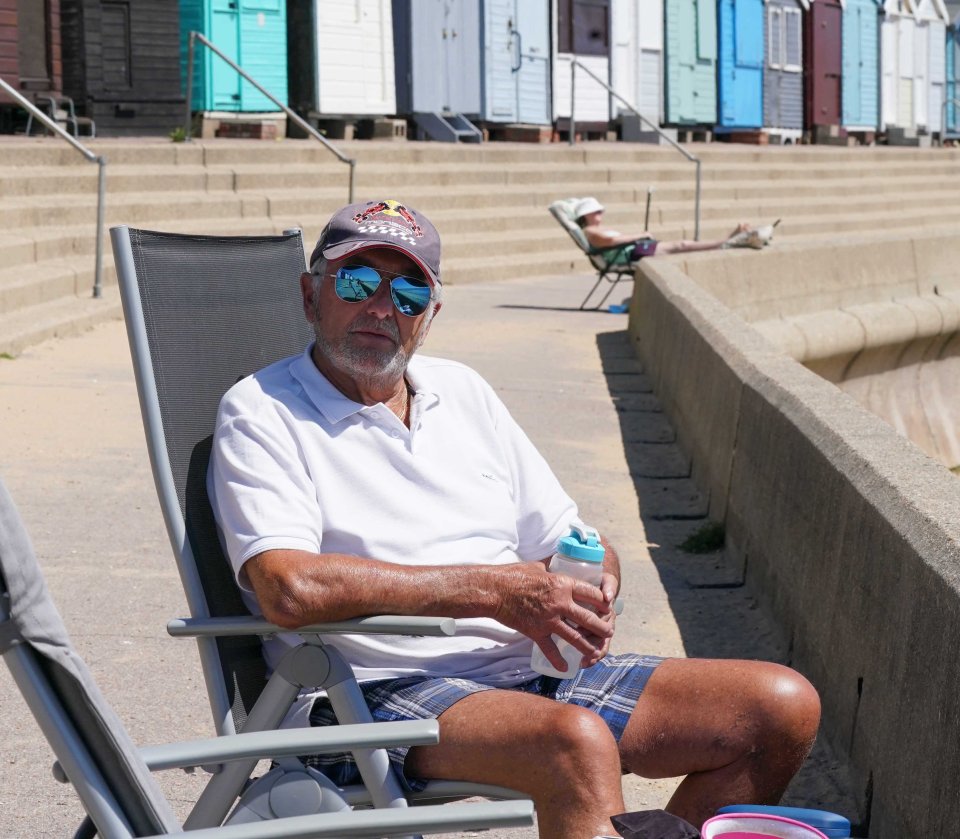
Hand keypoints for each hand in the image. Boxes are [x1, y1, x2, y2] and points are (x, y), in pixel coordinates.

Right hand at [491, 563, 612, 674]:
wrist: (495, 590)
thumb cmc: (515, 575)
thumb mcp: (539, 567)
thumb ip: (551, 572)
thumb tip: (555, 569)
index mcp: (562, 584)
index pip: (591, 593)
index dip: (602, 601)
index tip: (608, 606)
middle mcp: (559, 603)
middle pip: (588, 618)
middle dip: (601, 627)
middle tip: (608, 632)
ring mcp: (548, 620)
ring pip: (575, 637)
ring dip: (588, 646)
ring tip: (597, 652)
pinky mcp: (536, 632)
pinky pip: (550, 650)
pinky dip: (558, 660)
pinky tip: (565, 668)